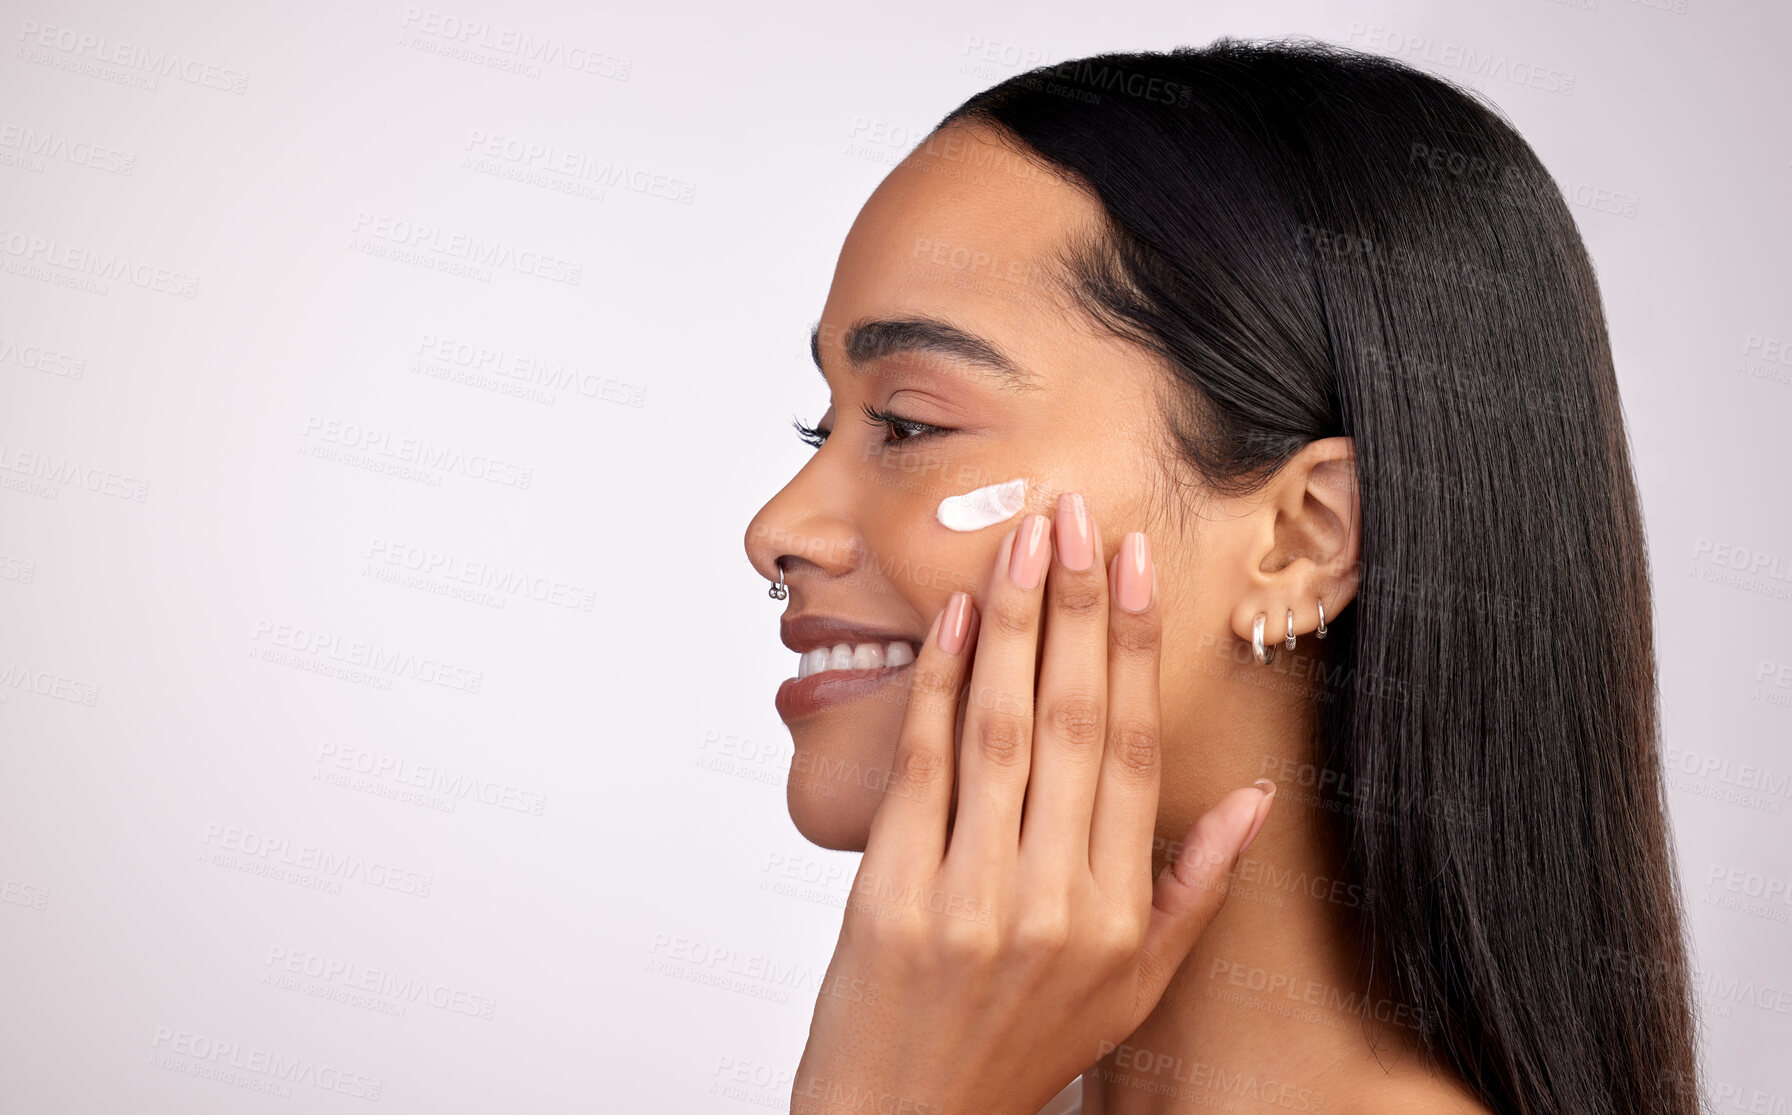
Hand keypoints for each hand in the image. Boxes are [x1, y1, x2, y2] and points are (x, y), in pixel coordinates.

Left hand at [790, 491, 1277, 1114]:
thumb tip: (1257, 802)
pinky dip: (934, 687)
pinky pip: (921, 768)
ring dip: (1011, 624)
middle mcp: (1052, 898)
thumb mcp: (1133, 987)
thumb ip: (1192, 888)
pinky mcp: (892, 893)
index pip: (1138, 749)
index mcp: (1117, 911)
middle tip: (1080, 517)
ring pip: (1000, 729)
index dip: (1138, 648)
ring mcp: (970, 894)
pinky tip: (947, 619)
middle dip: (1079, 608)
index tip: (1138, 566)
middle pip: (1074, 721)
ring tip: (1022, 541)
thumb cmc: (1017, 1048)